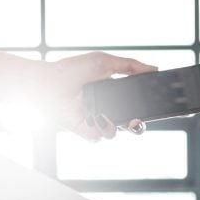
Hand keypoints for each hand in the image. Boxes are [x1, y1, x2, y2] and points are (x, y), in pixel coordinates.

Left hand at [34, 52, 158, 140]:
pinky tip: (91, 118)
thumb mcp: (104, 62)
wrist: (46, 83)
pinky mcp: (84, 130)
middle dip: (135, 123)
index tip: (150, 106)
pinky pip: (98, 138)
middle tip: (135, 120)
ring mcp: (95, 120)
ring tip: (104, 114)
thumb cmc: (71, 70)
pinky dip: (97, 130)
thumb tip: (154, 69)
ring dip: (113, 125)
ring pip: (114, 132)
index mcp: (112, 92)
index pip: (134, 103)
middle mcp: (105, 108)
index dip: (143, 107)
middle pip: (128, 122)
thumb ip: (129, 65)